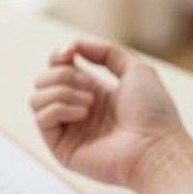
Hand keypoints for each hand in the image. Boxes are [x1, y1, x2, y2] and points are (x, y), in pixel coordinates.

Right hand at [30, 39, 192, 187]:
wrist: (155, 147)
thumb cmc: (153, 113)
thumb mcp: (136, 69)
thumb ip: (107, 51)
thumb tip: (74, 45)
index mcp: (94, 92)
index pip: (59, 68)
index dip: (59, 55)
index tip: (70, 52)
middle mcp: (78, 110)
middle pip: (44, 80)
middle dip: (64, 75)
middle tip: (90, 86)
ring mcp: (69, 130)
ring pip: (37, 98)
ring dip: (62, 92)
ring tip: (89, 103)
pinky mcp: (62, 148)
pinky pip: (41, 118)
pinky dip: (59, 108)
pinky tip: (83, 114)